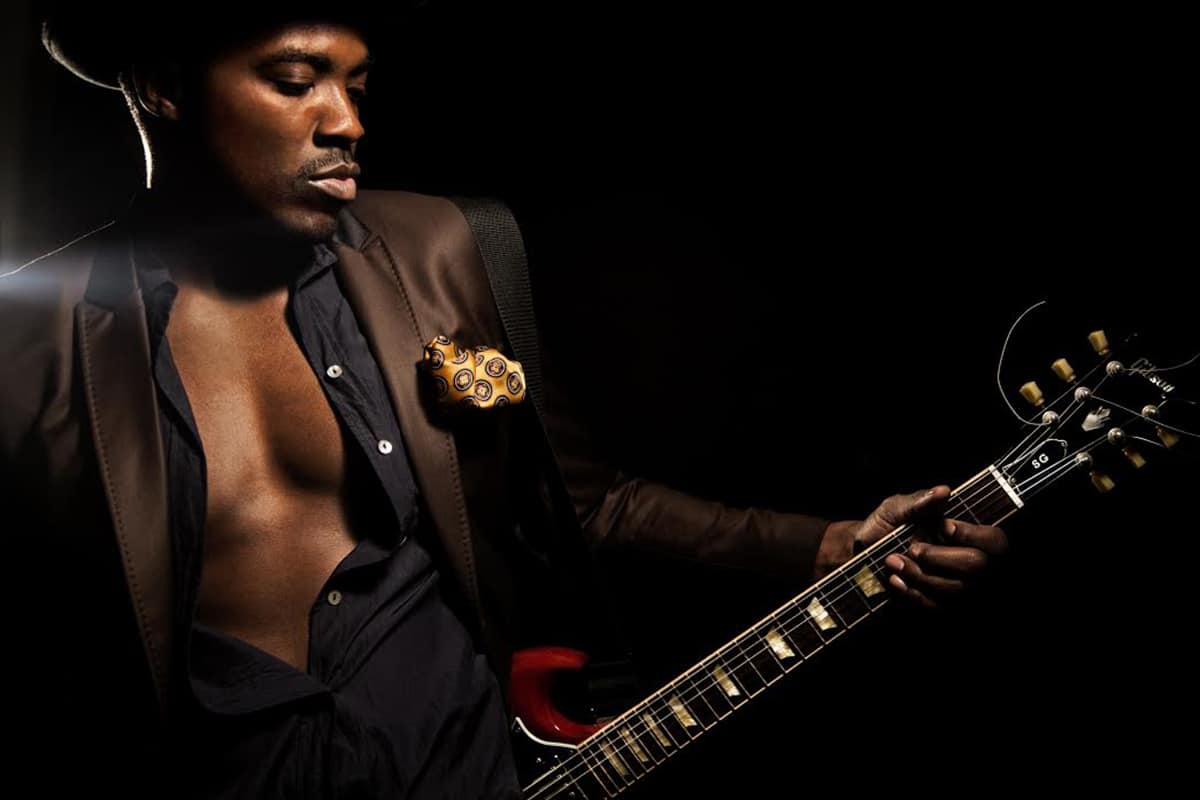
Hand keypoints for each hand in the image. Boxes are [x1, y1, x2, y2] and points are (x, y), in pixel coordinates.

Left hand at [816, 486, 1008, 608]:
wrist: (860, 552)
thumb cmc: (883, 525)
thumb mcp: (897, 507)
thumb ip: (920, 501)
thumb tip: (943, 490)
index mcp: (966, 534)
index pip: (994, 539)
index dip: (973, 534)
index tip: (944, 527)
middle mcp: (968, 561)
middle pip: (977, 566)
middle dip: (941, 557)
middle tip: (913, 548)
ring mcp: (956, 586)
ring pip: (955, 588)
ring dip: (920, 574)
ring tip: (893, 561)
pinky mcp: (938, 605)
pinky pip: (935, 605)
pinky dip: (912, 592)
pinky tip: (894, 579)